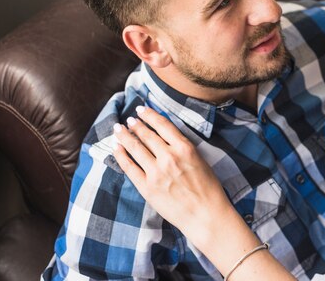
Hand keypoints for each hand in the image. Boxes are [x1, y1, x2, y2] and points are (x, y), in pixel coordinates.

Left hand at [113, 106, 295, 280]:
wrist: (205, 214)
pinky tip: (116, 148)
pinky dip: (121, 155)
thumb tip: (166, 138)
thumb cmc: (208, 189)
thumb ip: (183, 148)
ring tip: (118, 129)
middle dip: (135, 125)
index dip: (149, 115)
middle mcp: (169, 157)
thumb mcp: (200, 160)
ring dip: (125, 136)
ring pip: (135, 148)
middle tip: (128, 119)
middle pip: (146, 135)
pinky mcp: (147, 187)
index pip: (162, 125)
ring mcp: (156, 172)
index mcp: (185, 148)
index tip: (141, 109)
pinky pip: (129, 167)